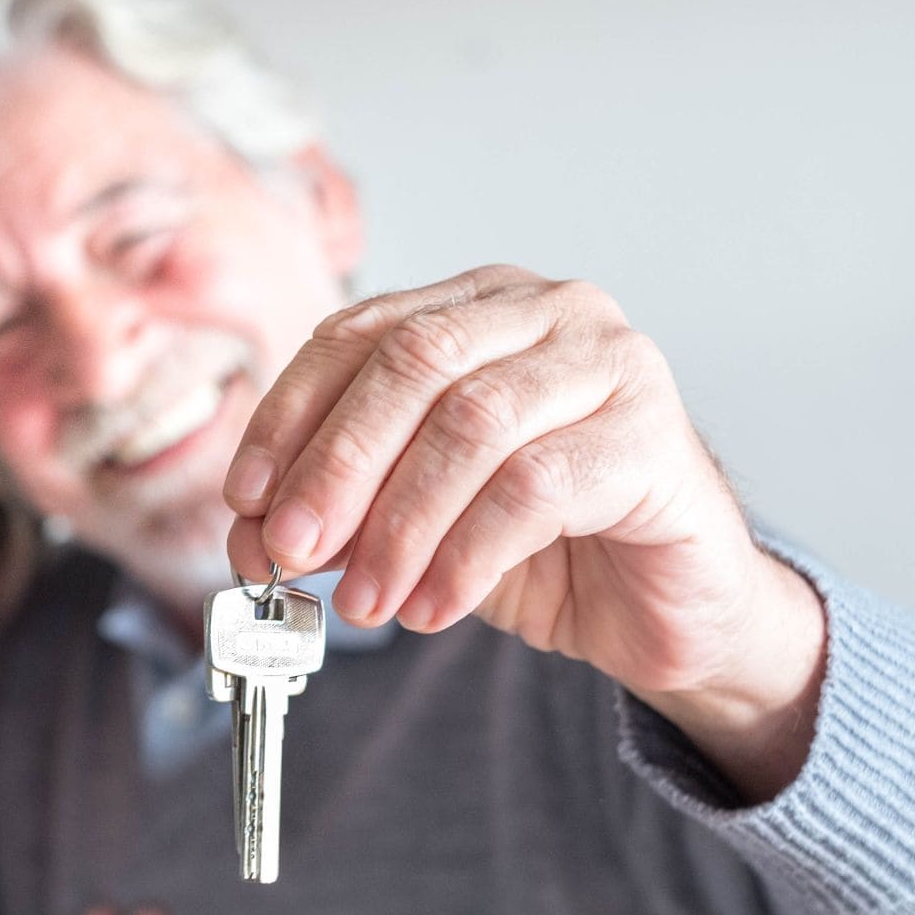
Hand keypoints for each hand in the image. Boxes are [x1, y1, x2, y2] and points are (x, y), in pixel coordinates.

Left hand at [223, 265, 826, 799]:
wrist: (668, 608)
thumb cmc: (545, 546)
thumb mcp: (415, 522)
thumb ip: (341, 510)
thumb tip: (256, 533)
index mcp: (477, 306)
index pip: (358, 333)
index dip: (290, 416)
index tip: (246, 498)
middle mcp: (548, 312)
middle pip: (412, 363)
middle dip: (336, 466)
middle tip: (291, 551)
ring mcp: (612, 364)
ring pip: (471, 423)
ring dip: (398, 524)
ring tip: (367, 600)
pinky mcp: (655, 437)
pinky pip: (535, 488)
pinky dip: (465, 555)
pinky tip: (433, 606)